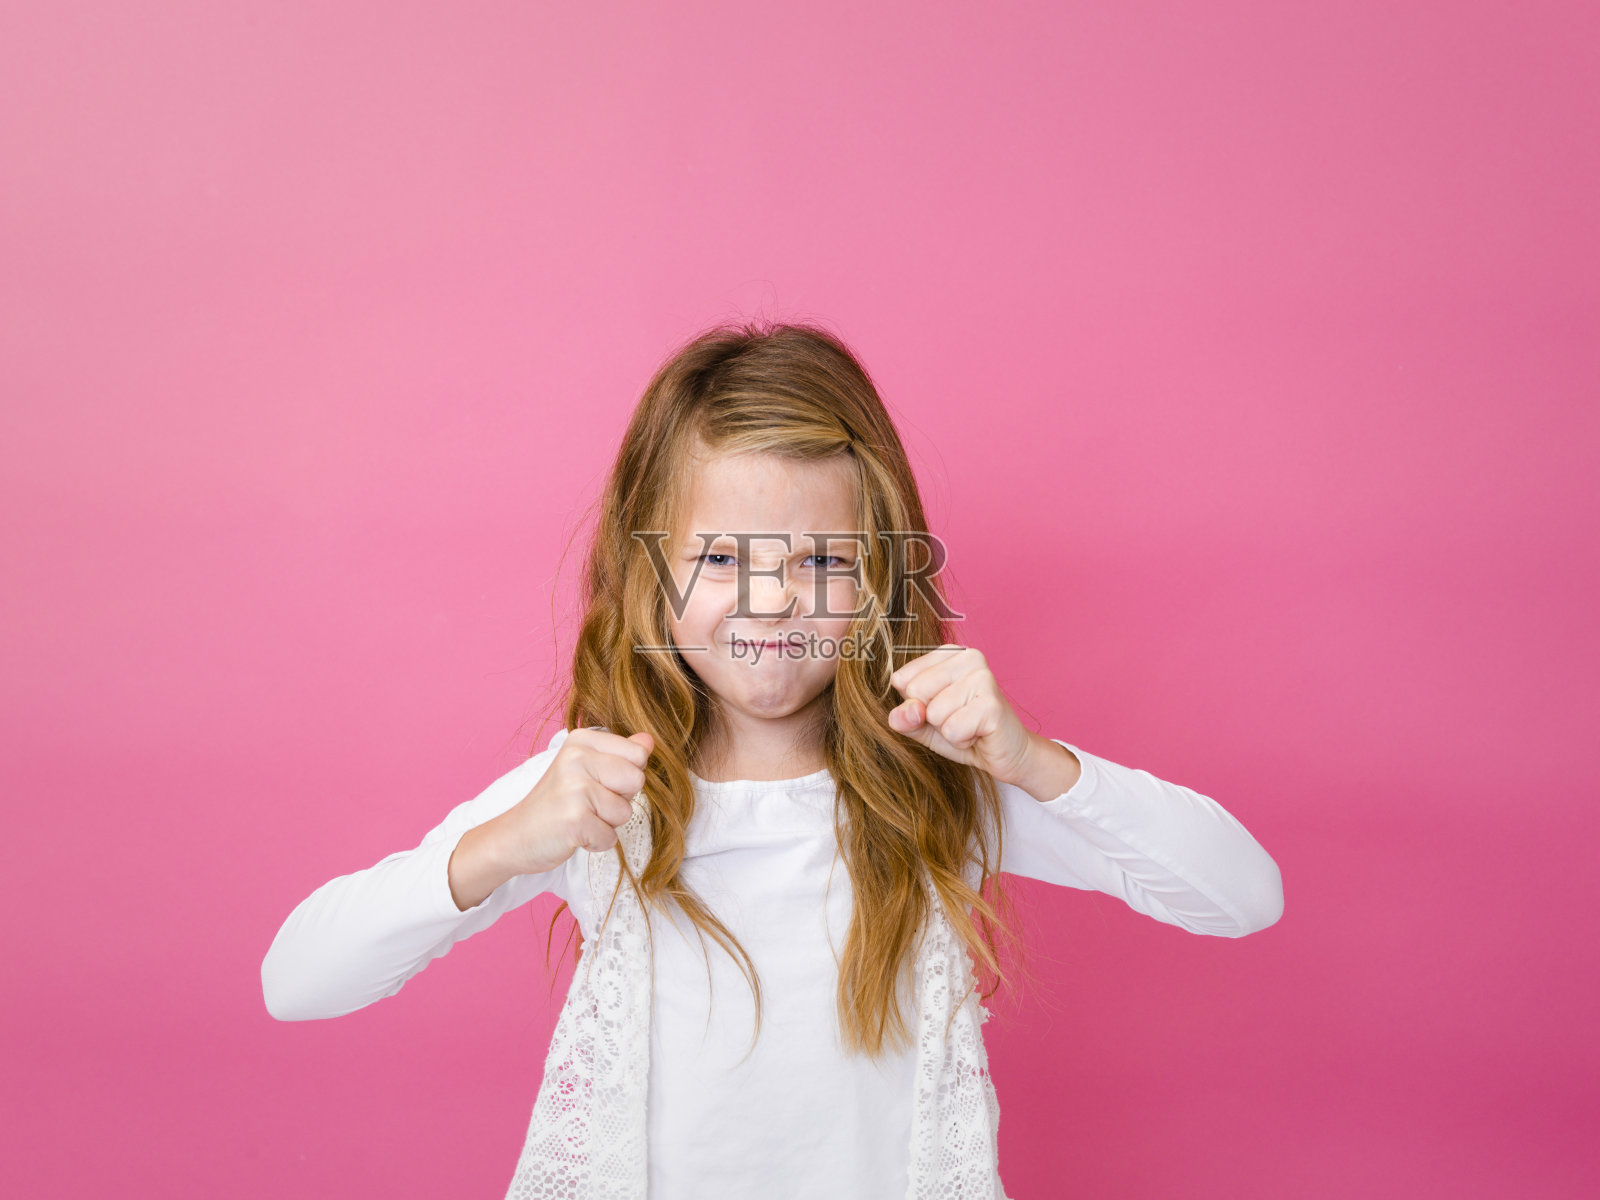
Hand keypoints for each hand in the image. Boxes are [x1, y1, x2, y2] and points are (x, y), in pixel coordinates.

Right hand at [499, 727, 654, 873]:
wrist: (514, 835)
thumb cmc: (555, 803)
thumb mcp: (584, 769)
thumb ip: (619, 753)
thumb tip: (649, 740)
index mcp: (581, 741)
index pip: (638, 755)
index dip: (625, 777)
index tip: (597, 783)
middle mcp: (577, 758)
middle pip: (637, 781)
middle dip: (620, 800)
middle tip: (588, 804)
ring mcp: (575, 788)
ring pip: (625, 812)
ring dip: (606, 824)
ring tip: (579, 818)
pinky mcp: (575, 819)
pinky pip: (610, 837)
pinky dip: (596, 843)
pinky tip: (574, 834)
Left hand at [886, 644, 1037, 785]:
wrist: (1006, 753)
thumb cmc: (963, 731)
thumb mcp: (923, 724)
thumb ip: (904, 717)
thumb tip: (904, 712)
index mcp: (947, 653)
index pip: (901, 679)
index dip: (916, 704)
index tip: (942, 707)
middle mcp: (967, 656)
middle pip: (916, 692)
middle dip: (931, 717)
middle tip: (959, 718)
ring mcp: (983, 677)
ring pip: (933, 713)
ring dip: (948, 730)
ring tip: (970, 725)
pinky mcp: (992, 704)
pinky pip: (952, 730)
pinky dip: (961, 741)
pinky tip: (979, 733)